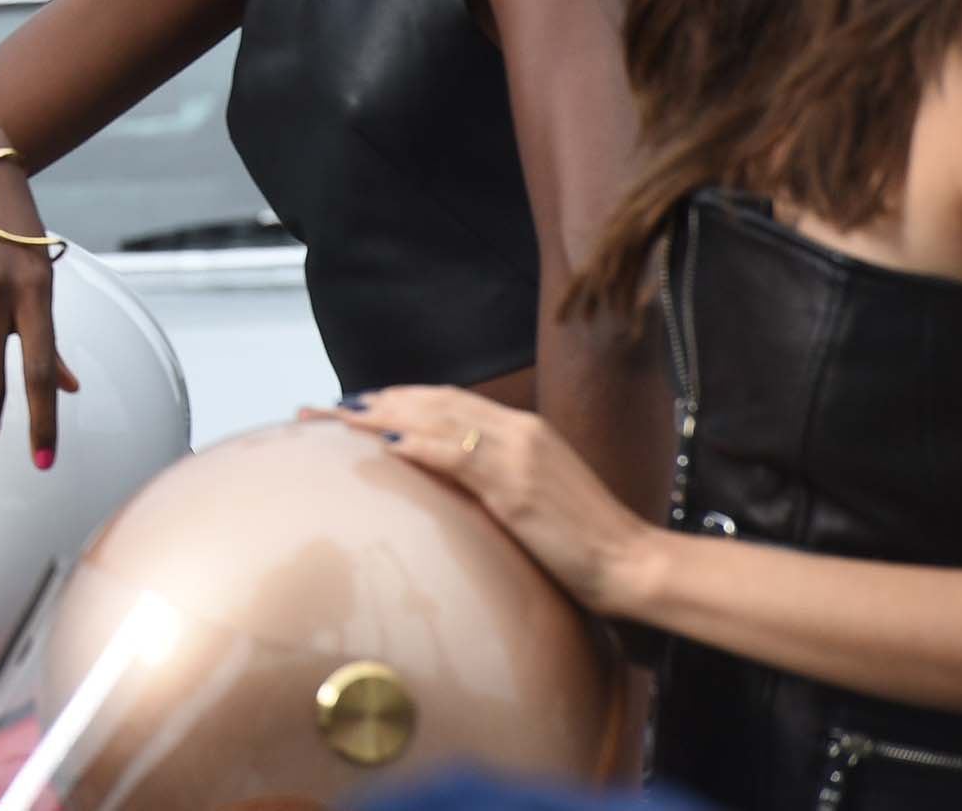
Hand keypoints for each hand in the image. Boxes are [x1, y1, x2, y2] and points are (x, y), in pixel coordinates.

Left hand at [309, 388, 653, 613]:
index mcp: (523, 429)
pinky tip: (388, 444)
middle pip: (435, 401)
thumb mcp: (531, 493)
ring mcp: (519, 455)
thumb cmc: (580, 539)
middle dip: (379, 400)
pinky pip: (460, 457)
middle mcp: (518, 431)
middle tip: (331, 405)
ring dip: (384, 416)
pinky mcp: (518, 487)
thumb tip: (441, 471)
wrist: (629, 563)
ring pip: (440, 420)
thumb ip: (490, 474)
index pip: (449, 399)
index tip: (359, 402)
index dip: (401, 397)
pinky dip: (421, 446)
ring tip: (341, 418)